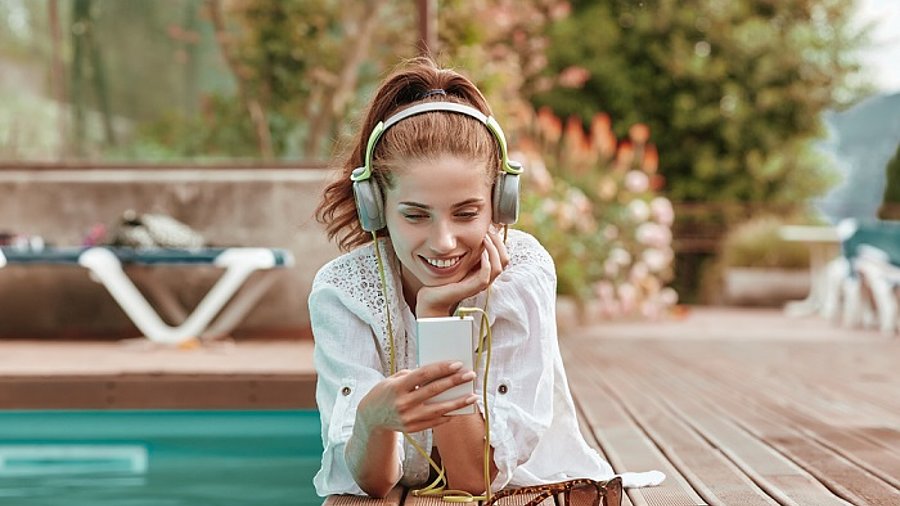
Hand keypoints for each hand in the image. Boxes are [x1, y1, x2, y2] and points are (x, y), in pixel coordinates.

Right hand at [356, 361, 477, 433]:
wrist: (370, 419)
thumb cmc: (384, 394)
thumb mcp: (392, 380)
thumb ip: (412, 376)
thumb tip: (436, 373)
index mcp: (398, 387)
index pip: (424, 375)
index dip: (441, 369)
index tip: (457, 364)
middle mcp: (403, 403)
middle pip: (434, 390)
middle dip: (454, 382)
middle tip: (470, 375)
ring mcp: (408, 418)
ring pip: (439, 409)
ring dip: (458, 403)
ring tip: (473, 396)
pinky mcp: (412, 429)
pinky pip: (434, 422)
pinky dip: (448, 416)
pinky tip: (459, 410)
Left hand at [416, 227, 509, 316]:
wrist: (432, 297)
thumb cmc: (444, 279)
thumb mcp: (458, 261)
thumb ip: (467, 252)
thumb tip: (473, 234)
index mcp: (484, 271)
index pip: (502, 256)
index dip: (499, 241)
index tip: (491, 227)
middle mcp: (486, 277)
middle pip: (504, 260)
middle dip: (498, 242)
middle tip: (489, 230)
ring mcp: (480, 284)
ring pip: (498, 267)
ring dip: (494, 250)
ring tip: (485, 238)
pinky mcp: (473, 288)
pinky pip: (486, 274)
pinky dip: (487, 262)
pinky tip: (481, 252)